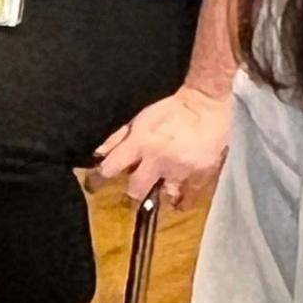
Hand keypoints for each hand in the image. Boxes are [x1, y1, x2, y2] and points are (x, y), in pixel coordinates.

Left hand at [91, 83, 230, 206]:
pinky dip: (183, 199)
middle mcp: (158, 159)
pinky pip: (189, 197)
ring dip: (161, 192)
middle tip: (136, 188)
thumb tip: (98, 155)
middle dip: (133, 191)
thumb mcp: (139, 118)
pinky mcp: (201, 174)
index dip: (101, 178)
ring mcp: (181, 169)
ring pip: (164, 195)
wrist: (205, 103)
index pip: (111, 168)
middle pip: (136, 190)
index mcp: (140, 143)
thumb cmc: (170, 109)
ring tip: (163, 187)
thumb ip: (118, 138)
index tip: (97, 184)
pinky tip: (179, 197)